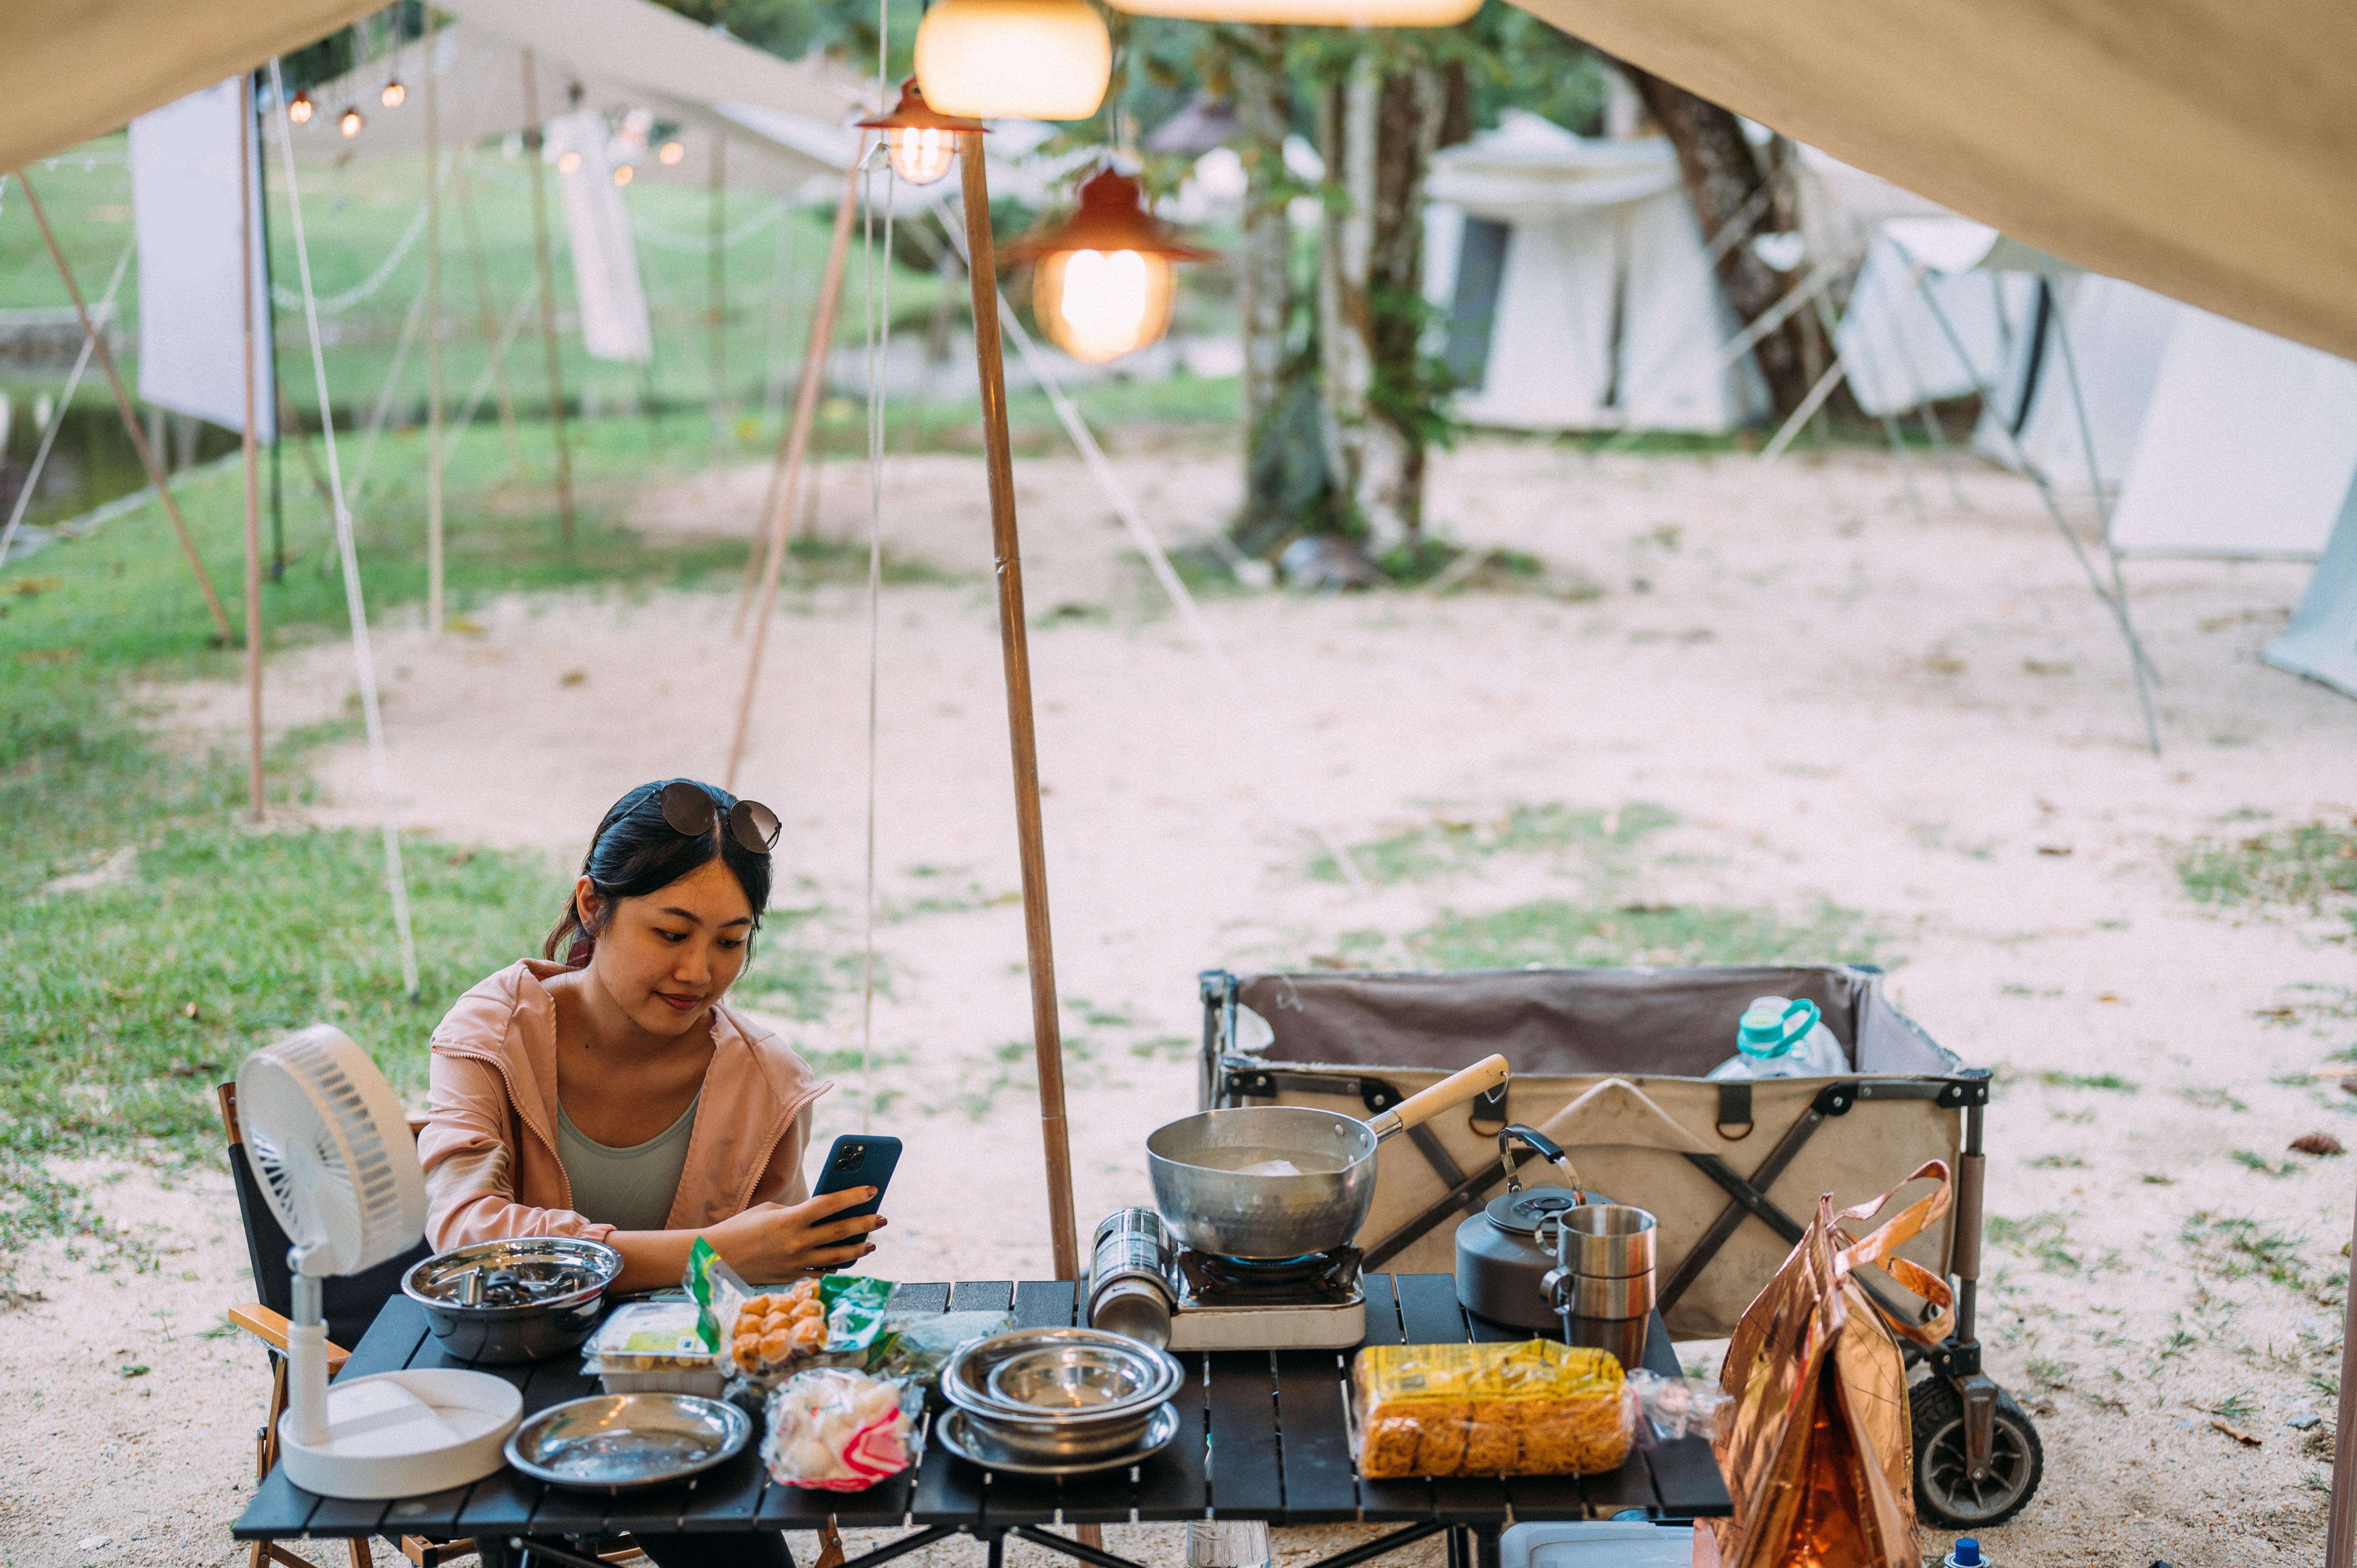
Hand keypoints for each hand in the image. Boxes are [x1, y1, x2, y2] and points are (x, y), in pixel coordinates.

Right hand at [707, 1186, 886, 1278]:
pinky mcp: (790, 1278)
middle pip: (839, 1232)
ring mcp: (794, 1263)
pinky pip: (820, 1274)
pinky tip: (845, 1262)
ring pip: (836, 1258)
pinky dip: (835, 1267)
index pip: (830, 1204)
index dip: (853, 1196)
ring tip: (870, 1243)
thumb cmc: (741, 1228)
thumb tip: (824, 1213)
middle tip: (882, 1218)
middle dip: (865, 1224)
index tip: (872, 1190)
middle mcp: (796, 1243)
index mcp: (790, 1220)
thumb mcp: (770, 1211)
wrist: (715, 1257)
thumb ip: (798, 1212)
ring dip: (857, 1250)